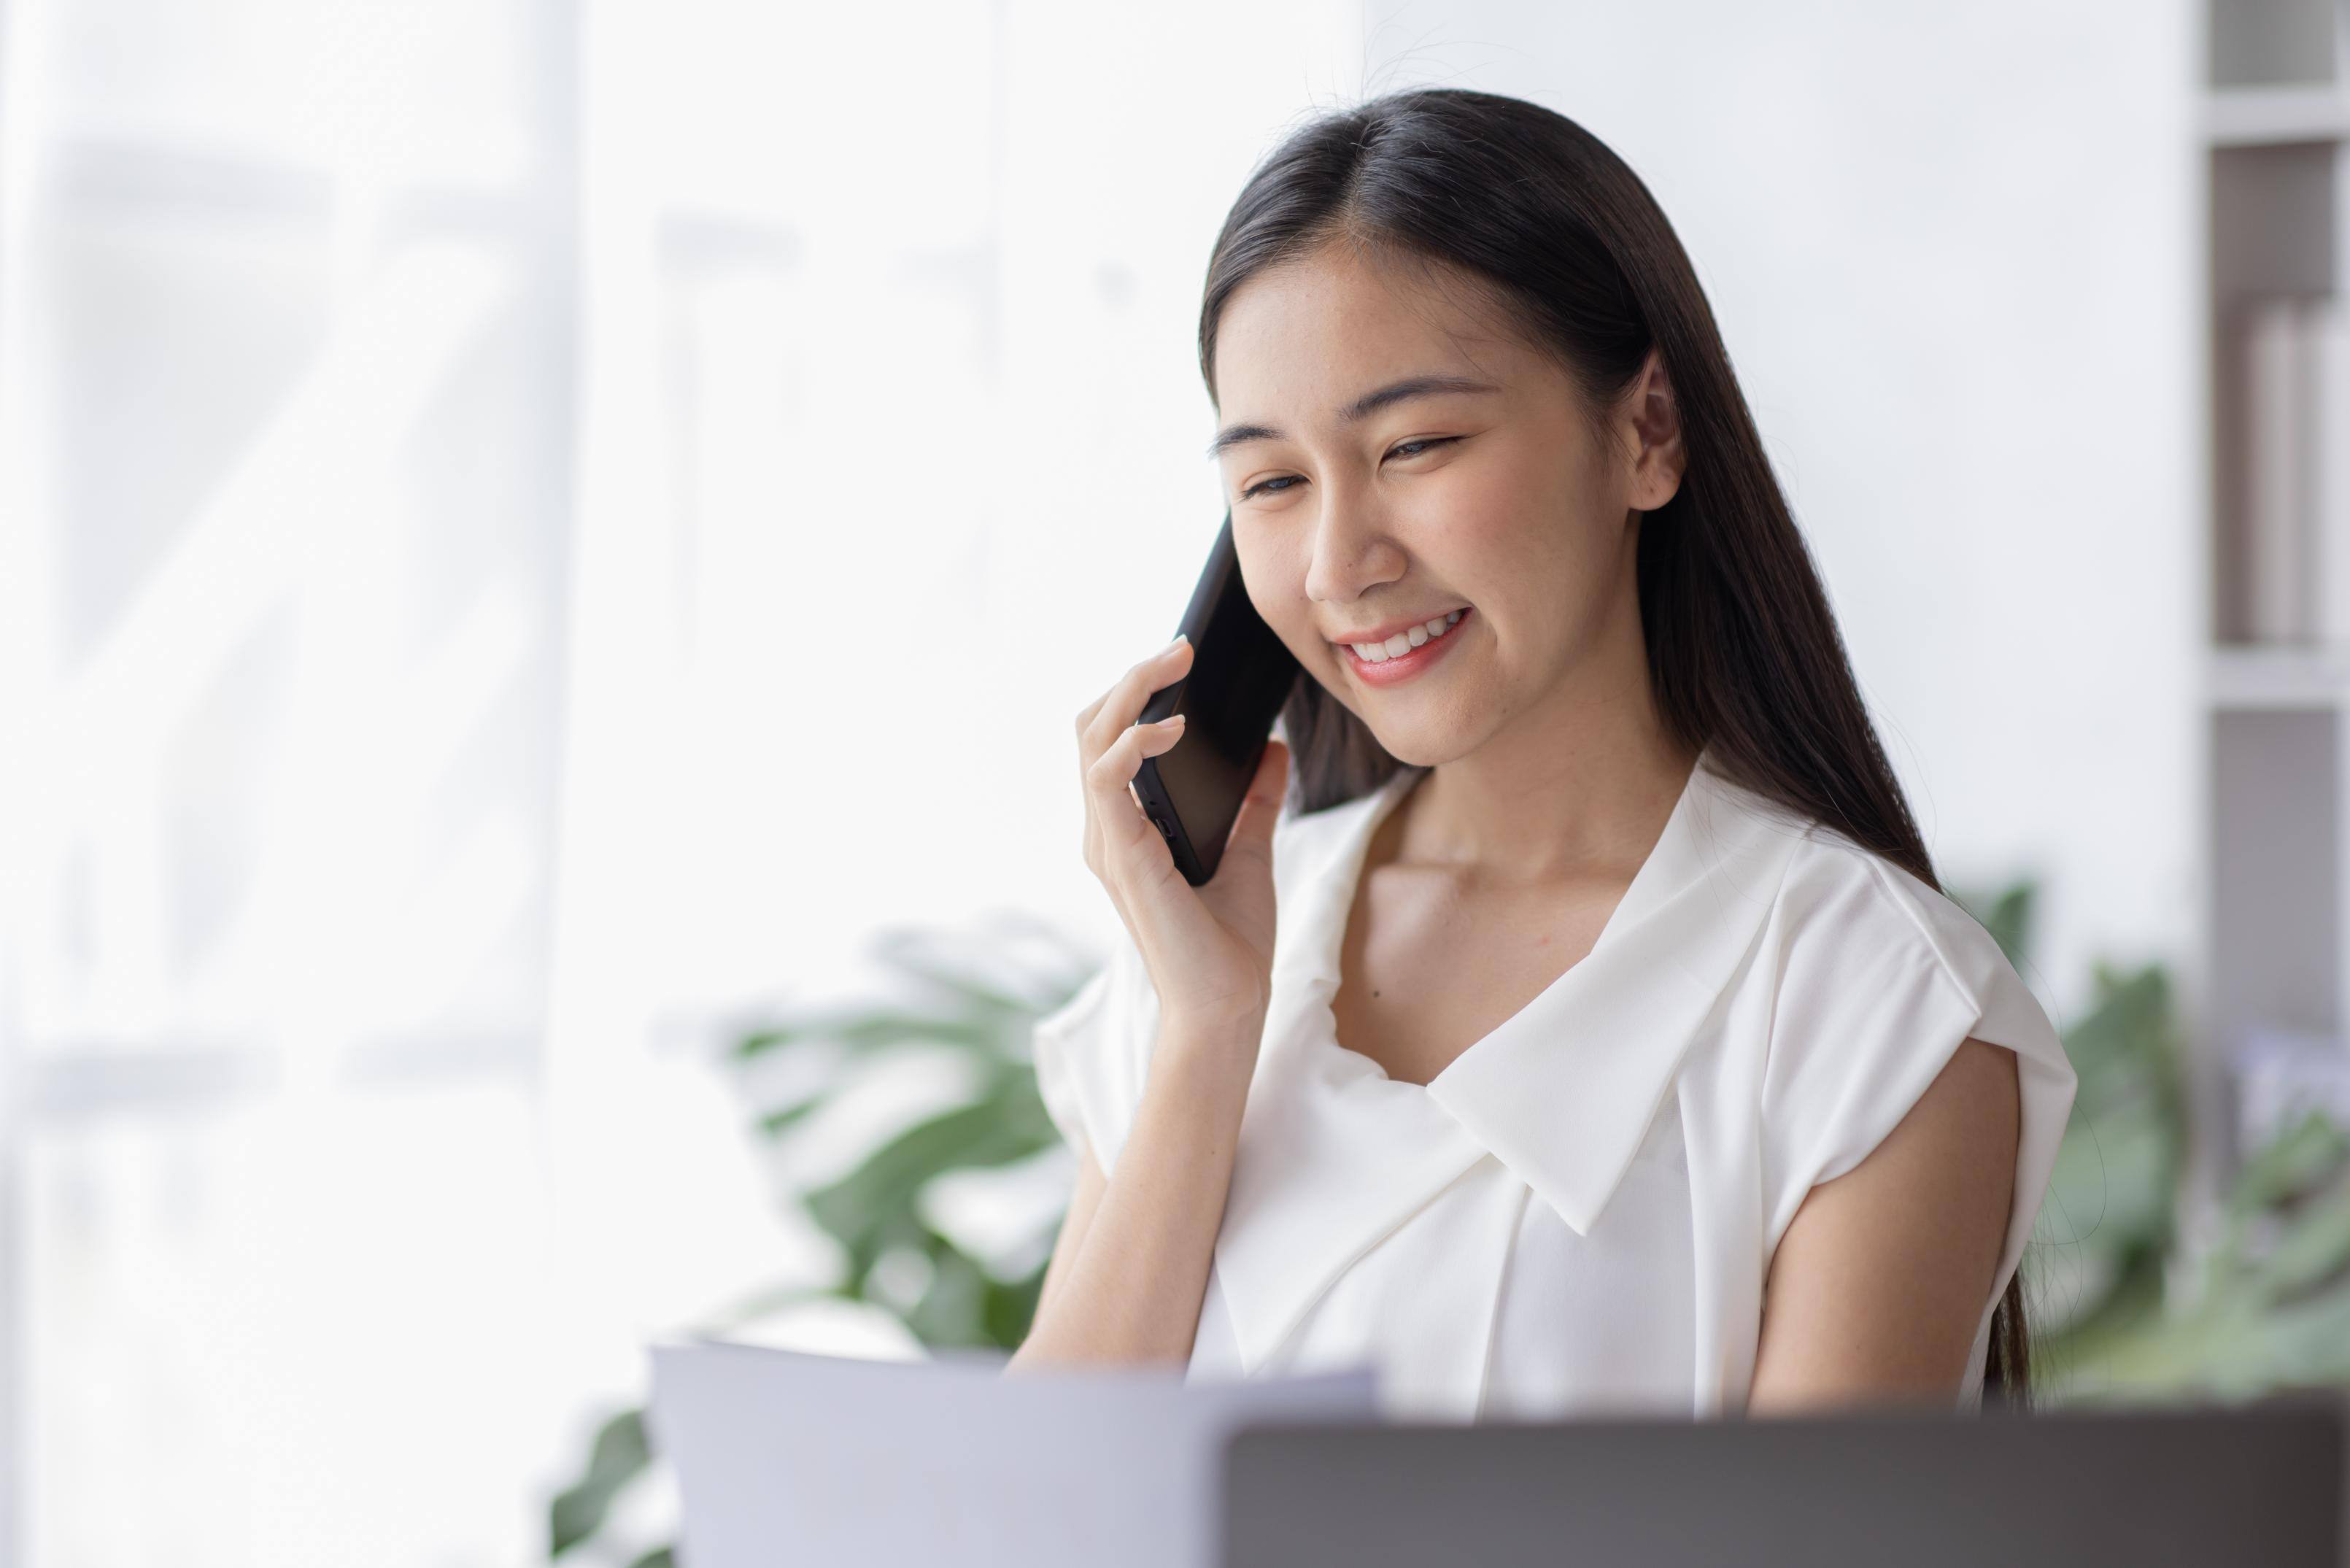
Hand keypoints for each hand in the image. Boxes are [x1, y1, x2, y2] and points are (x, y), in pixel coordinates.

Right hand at [1074, 635, 1289, 1034]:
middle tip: (1182, 648)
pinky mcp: (1122, 854)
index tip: (1183, 664)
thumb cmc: (1231, 945)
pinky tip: (1175, 728)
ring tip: (1175, 663)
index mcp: (1127, 829)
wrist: (1229, 1008)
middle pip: (1090, 726)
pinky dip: (1136, 740)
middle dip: (1132, 677)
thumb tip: (1273, 749)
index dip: (1137, 694)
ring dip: (1131, 690)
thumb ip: (1256, 801)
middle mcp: (1106, 831)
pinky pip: (1107, 776)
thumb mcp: (1252, 852)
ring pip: (1092, 737)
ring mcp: (1107, 841)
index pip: (1108, 740)